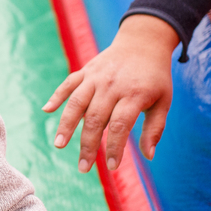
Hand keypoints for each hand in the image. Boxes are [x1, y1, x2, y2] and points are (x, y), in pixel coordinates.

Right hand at [43, 14, 176, 172]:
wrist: (143, 42)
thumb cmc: (154, 78)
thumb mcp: (164, 101)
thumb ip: (155, 128)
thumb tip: (149, 156)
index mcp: (134, 94)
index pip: (120, 126)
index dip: (115, 148)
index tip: (112, 168)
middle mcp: (112, 85)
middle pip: (96, 119)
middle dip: (88, 145)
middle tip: (83, 167)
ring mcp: (96, 77)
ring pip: (77, 103)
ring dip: (66, 125)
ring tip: (58, 144)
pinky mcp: (85, 71)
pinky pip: (68, 84)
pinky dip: (56, 96)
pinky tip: (46, 110)